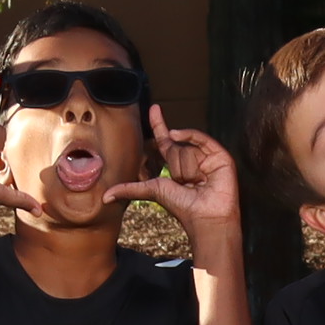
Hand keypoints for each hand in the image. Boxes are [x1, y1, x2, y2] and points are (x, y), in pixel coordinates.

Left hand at [109, 110, 241, 251]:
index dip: (159, 124)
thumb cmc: (182, 207)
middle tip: (185, 184)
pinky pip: (201, 138)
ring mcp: (207, 156)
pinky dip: (192, 137)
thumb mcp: (152, 191)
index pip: (166, 140)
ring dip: (187, 167)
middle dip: (175, 166)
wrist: (205, 216)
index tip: (154, 108)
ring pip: (185, 146)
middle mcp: (191, 158)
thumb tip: (104, 198)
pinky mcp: (220, 156)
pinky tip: (184, 142)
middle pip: (174, 145)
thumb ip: (130, 190)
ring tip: (196, 183)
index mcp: (176, 165)